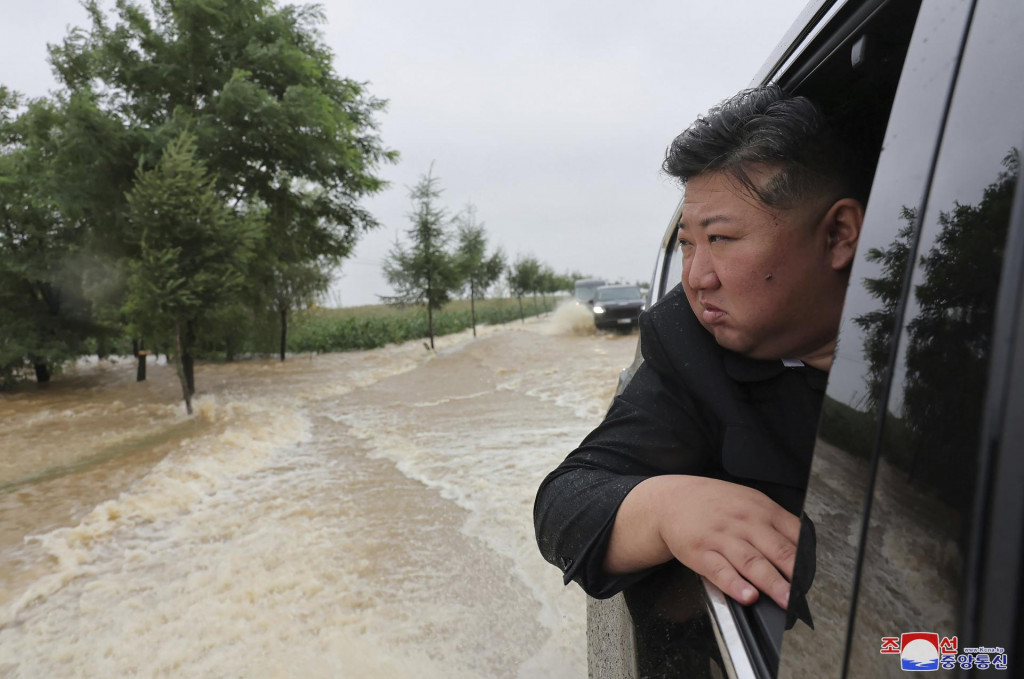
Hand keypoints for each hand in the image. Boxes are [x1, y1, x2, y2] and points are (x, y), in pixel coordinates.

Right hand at [606, 475, 799, 608]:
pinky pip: (720, 571)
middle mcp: (744, 523)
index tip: (816, 578)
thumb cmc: (715, 504)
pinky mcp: (701, 553)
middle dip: (794, 574)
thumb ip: (776, 522)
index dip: (807, 558)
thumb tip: (804, 547)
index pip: (793, 534)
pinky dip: (734, 584)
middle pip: (775, 550)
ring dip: (771, 583)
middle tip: (807, 594)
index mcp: (761, 510)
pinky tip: (746, 595)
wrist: (672, 499)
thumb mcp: (749, 501)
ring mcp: (721, 538)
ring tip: (785, 600)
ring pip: (751, 562)